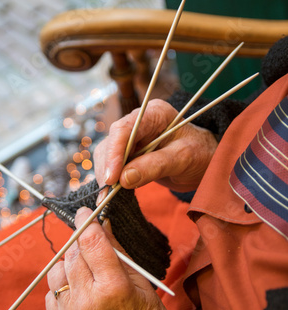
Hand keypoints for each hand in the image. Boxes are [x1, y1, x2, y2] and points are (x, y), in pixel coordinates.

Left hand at [45, 207, 168, 309]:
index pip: (91, 242)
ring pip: (56, 273)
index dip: (86, 221)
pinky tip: (77, 290)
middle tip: (88, 241)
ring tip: (83, 270)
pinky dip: (61, 287)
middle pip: (72, 254)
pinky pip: (51, 295)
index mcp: (113, 287)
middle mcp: (88, 300)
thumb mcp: (140, 281)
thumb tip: (103, 222)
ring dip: (68, 264)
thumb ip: (117, 251)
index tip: (84, 212)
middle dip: (79, 242)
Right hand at [94, 99, 217, 192]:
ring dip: (106, 174)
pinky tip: (112, 192)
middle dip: (107, 167)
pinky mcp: (129, 153)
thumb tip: (124, 178)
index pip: (124, 129)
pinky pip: (112, 164)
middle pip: (111, 141)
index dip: (114, 152)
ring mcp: (132, 137)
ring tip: (108, 195)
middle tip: (107, 192)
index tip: (111, 177)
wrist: (204, 161)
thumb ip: (155, 166)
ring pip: (107, 153)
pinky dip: (111, 179)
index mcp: (154, 113)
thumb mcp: (183, 159)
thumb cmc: (200, 154)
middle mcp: (138, 122)